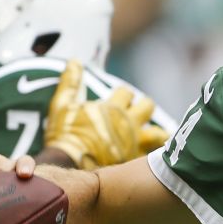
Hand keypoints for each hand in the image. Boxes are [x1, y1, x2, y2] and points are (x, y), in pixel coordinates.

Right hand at [43, 60, 168, 169]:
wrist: (70, 163)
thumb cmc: (66, 134)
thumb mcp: (63, 104)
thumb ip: (71, 83)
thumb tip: (75, 61)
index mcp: (114, 108)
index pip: (126, 93)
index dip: (122, 94)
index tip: (118, 99)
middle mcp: (128, 123)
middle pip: (147, 106)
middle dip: (144, 106)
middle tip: (138, 112)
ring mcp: (134, 142)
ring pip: (158, 134)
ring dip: (158, 132)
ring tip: (159, 135)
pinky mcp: (134, 161)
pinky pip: (151, 157)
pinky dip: (153, 155)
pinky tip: (154, 159)